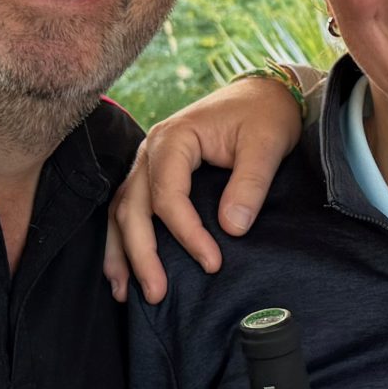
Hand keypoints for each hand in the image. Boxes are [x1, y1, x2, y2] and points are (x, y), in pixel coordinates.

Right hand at [105, 74, 305, 304]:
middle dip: (142, 254)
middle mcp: (151, 149)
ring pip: (122, 210)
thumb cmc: (264, 115)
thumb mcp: (266, 145)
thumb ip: (250, 184)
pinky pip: (128, 208)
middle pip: (133, 207)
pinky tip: (123, 270)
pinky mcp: (153, 173)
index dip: (187, 234)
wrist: (263, 94)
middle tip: (156, 294)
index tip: (213, 263)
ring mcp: (148, 162)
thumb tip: (231, 228)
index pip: (168, 196)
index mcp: (175, 138)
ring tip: (124, 293)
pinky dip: (122, 239)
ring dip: (121, 252)